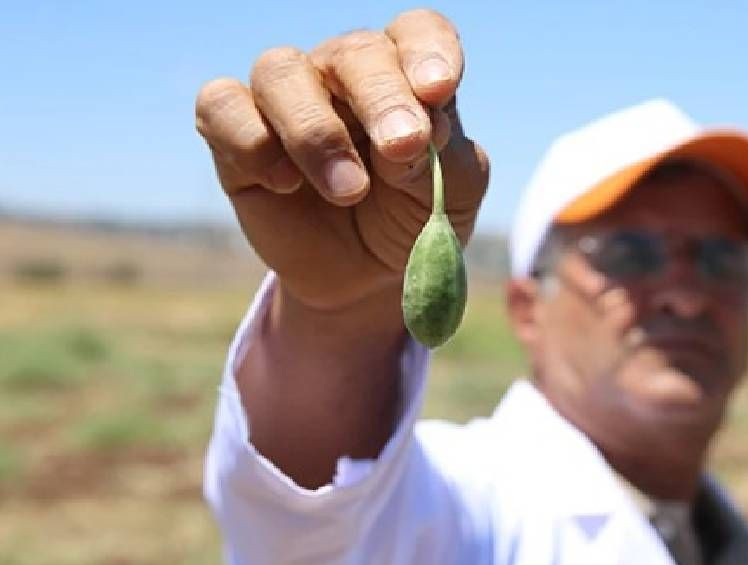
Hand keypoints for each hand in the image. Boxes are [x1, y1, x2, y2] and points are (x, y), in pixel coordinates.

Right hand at [195, 9, 489, 312]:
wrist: (364, 276)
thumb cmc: (413, 219)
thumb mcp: (453, 195)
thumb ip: (444, 158)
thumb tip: (418, 129)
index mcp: (407, 74)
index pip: (418, 32)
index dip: (428, 51)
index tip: (440, 89)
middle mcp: (344, 73)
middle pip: (355, 52)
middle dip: (382, 98)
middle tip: (402, 146)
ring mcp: (287, 97)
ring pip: (280, 70)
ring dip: (316, 131)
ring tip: (349, 190)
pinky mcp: (234, 131)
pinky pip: (221, 105)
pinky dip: (252, 142)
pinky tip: (286, 184)